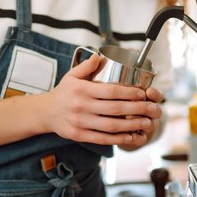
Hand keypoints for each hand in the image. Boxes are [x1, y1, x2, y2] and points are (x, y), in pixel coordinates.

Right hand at [40, 54, 161, 145]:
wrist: (45, 113)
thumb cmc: (63, 93)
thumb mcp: (71, 76)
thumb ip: (86, 66)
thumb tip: (100, 56)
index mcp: (82, 90)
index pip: (110, 91)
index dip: (129, 93)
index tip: (142, 93)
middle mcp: (81, 106)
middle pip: (114, 109)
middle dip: (136, 109)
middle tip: (151, 109)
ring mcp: (80, 122)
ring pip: (110, 126)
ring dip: (131, 126)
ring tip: (146, 123)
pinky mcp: (79, 135)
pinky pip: (102, 138)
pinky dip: (118, 139)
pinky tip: (130, 136)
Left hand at [118, 87, 164, 150]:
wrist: (122, 127)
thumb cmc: (120, 105)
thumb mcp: (120, 95)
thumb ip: (118, 88)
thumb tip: (106, 79)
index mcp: (147, 100)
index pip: (156, 95)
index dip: (154, 94)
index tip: (148, 91)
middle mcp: (149, 113)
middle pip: (156, 110)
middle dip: (148, 108)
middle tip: (139, 104)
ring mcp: (145, 127)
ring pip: (150, 125)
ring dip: (140, 121)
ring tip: (129, 117)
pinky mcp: (139, 139)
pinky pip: (142, 139)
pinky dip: (137, 138)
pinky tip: (130, 135)